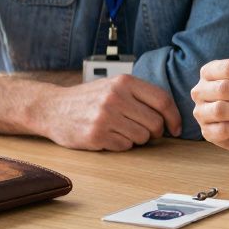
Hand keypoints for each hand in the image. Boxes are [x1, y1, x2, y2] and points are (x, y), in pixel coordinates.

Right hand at [33, 74, 180, 150]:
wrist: (52, 108)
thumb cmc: (89, 98)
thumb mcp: (114, 85)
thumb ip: (141, 95)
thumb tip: (171, 116)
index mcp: (124, 82)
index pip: (162, 100)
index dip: (174, 117)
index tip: (175, 128)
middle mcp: (115, 97)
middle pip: (155, 123)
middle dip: (155, 132)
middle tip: (145, 132)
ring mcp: (105, 117)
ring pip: (142, 137)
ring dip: (137, 139)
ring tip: (122, 130)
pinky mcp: (96, 135)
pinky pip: (125, 147)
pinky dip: (121, 145)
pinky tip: (109, 136)